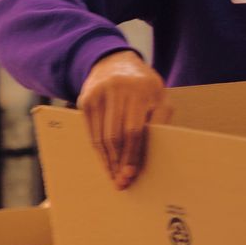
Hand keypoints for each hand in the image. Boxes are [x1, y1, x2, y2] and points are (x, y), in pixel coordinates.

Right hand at [78, 49, 169, 188]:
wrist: (114, 62)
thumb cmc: (144, 87)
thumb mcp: (160, 97)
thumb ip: (160, 120)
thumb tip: (150, 153)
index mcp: (141, 90)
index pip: (134, 130)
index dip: (132, 155)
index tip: (130, 174)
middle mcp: (118, 90)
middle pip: (115, 136)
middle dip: (118, 162)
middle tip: (121, 182)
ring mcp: (98, 94)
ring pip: (100, 136)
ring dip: (106, 160)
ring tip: (113, 175)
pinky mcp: (85, 99)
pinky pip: (90, 132)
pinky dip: (97, 149)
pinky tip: (104, 160)